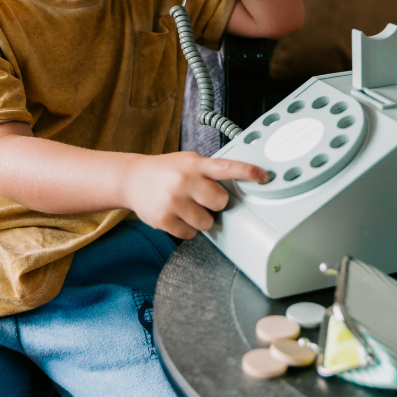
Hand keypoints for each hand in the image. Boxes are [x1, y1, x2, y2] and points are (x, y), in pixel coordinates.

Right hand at [125, 151, 268, 238]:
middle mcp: (184, 181)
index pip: (227, 167)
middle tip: (201, 198)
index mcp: (195, 165)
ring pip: (206, 222)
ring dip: (201, 219)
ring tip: (187, 207)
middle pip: (220, 202)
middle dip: (215, 203)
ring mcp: (173, 201)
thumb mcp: (188, 162)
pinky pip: (190, 234)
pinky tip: (177, 216)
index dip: (248, 172)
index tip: (264, 177)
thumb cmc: (165, 171)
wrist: (132, 179)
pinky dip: (187, 229)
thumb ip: (209, 170)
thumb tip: (238, 183)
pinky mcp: (164, 219)